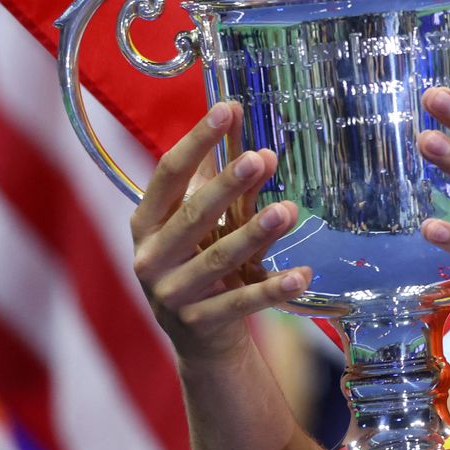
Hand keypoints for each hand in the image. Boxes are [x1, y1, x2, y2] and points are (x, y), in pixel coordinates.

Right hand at [129, 101, 310, 362]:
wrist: (199, 340)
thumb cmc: (199, 264)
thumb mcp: (202, 226)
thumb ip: (223, 186)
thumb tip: (250, 134)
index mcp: (146, 224)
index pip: (168, 174)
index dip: (197, 141)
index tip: (227, 109)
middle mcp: (151, 257)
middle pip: (192, 216)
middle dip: (226, 187)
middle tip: (259, 158)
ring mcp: (172, 294)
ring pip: (218, 259)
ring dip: (254, 234)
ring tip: (288, 211)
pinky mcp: (200, 323)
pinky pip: (242, 302)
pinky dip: (273, 288)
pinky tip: (302, 274)